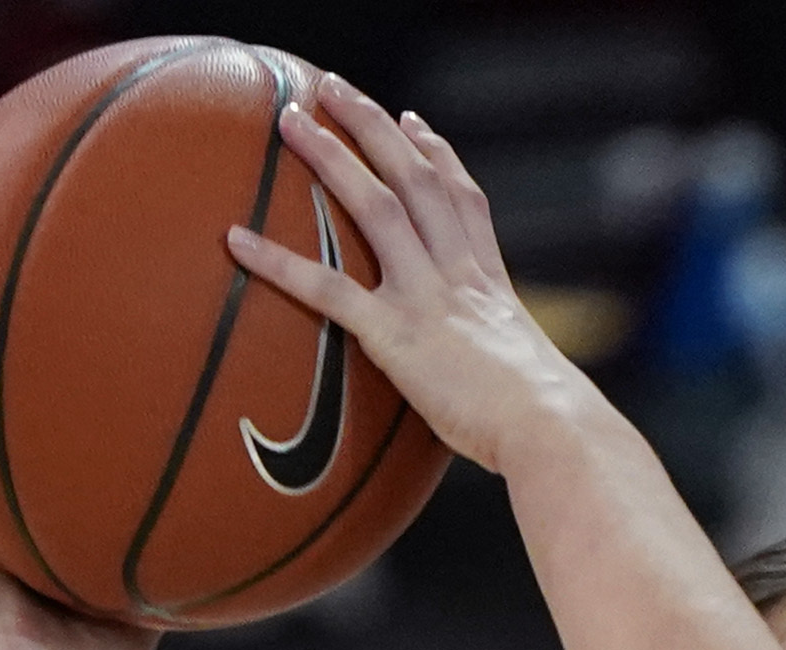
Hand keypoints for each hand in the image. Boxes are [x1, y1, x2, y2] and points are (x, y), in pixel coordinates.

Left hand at [228, 76, 593, 483]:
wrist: (548, 426)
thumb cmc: (545, 425)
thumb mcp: (531, 379)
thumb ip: (505, 370)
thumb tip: (498, 397)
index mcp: (490, 283)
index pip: (461, 199)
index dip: (437, 154)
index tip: (413, 122)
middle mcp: (458, 274)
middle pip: (414, 178)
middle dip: (371, 126)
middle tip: (331, 88)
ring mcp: (427, 296)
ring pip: (375, 205)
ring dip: (330, 156)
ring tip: (289, 120)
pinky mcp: (396, 334)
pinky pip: (327, 290)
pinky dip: (278, 262)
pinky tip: (237, 240)